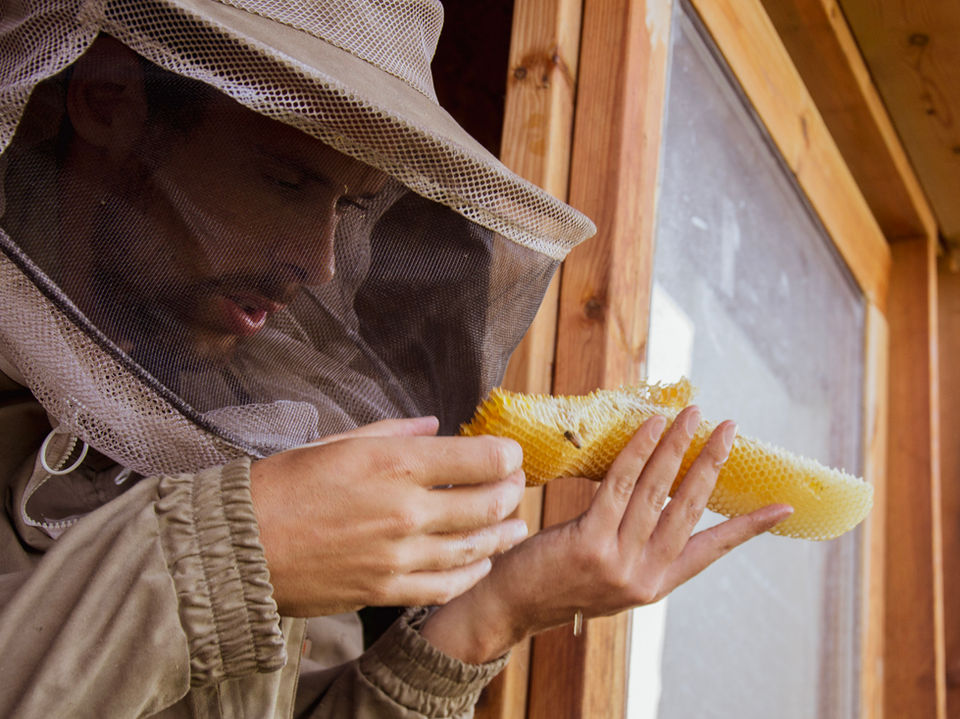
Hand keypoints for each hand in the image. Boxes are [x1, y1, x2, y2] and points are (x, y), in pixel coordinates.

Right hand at [250, 416, 528, 616]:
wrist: (239, 547)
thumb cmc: (281, 486)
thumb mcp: (338, 442)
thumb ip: (395, 432)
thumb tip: (436, 426)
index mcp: (395, 464)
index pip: (481, 459)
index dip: (506, 455)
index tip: (510, 454)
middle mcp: (406, 510)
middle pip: (487, 503)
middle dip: (510, 492)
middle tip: (515, 486)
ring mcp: (399, 555)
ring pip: (475, 547)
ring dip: (502, 534)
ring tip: (515, 525)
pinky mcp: (386, 590)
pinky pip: (446, 585)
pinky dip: (472, 573)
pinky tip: (482, 561)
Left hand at [420, 406, 792, 662]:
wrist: (513, 604)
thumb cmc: (559, 579)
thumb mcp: (612, 574)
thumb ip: (640, 546)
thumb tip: (663, 497)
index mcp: (656, 584)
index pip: (713, 550)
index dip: (749, 527)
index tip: (784, 508)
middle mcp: (644, 576)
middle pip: (690, 508)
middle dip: (713, 464)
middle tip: (730, 428)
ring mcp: (619, 560)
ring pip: (658, 491)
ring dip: (679, 446)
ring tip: (693, 415)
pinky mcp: (590, 541)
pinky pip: (621, 485)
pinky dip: (639, 450)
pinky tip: (652, 426)